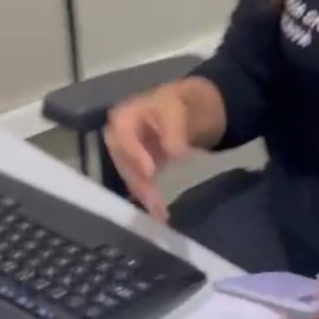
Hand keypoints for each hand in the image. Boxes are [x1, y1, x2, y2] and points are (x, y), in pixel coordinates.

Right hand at [104, 85, 191, 220]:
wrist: (198, 109)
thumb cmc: (185, 104)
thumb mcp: (180, 109)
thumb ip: (174, 130)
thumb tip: (174, 154)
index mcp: (124, 116)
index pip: (122, 137)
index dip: (134, 155)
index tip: (151, 172)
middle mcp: (119, 137)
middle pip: (124, 163)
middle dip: (140, 183)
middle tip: (156, 202)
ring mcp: (129, 156)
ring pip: (132, 178)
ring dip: (145, 196)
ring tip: (160, 214)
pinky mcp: (141, 170)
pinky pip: (142, 185)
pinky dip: (151, 198)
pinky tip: (161, 213)